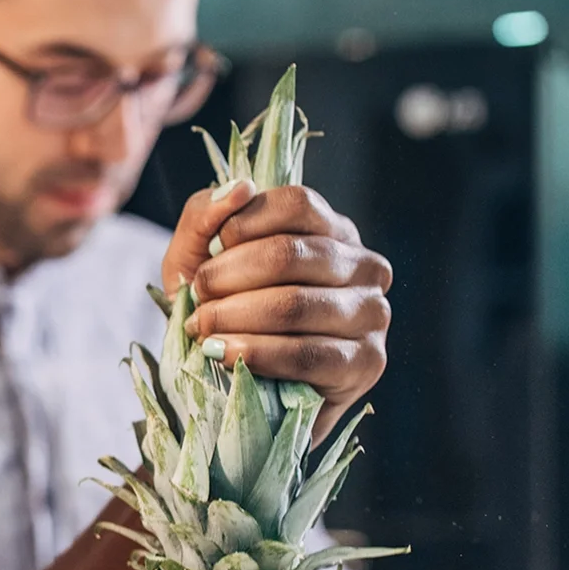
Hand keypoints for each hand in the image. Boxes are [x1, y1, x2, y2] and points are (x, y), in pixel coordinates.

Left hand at [161, 181, 392, 438]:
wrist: (233, 381)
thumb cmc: (221, 309)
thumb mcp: (198, 257)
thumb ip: (205, 216)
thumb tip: (238, 188)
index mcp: (332, 229)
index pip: (297, 203)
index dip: (242, 225)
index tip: (210, 253)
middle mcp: (364, 265)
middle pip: (291, 253)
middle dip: (228, 278)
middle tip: (196, 299)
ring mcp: (372, 313)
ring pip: (296, 304)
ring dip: (235, 318)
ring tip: (203, 331)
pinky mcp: (366, 362)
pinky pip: (309, 354)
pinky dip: (258, 354)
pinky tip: (225, 356)